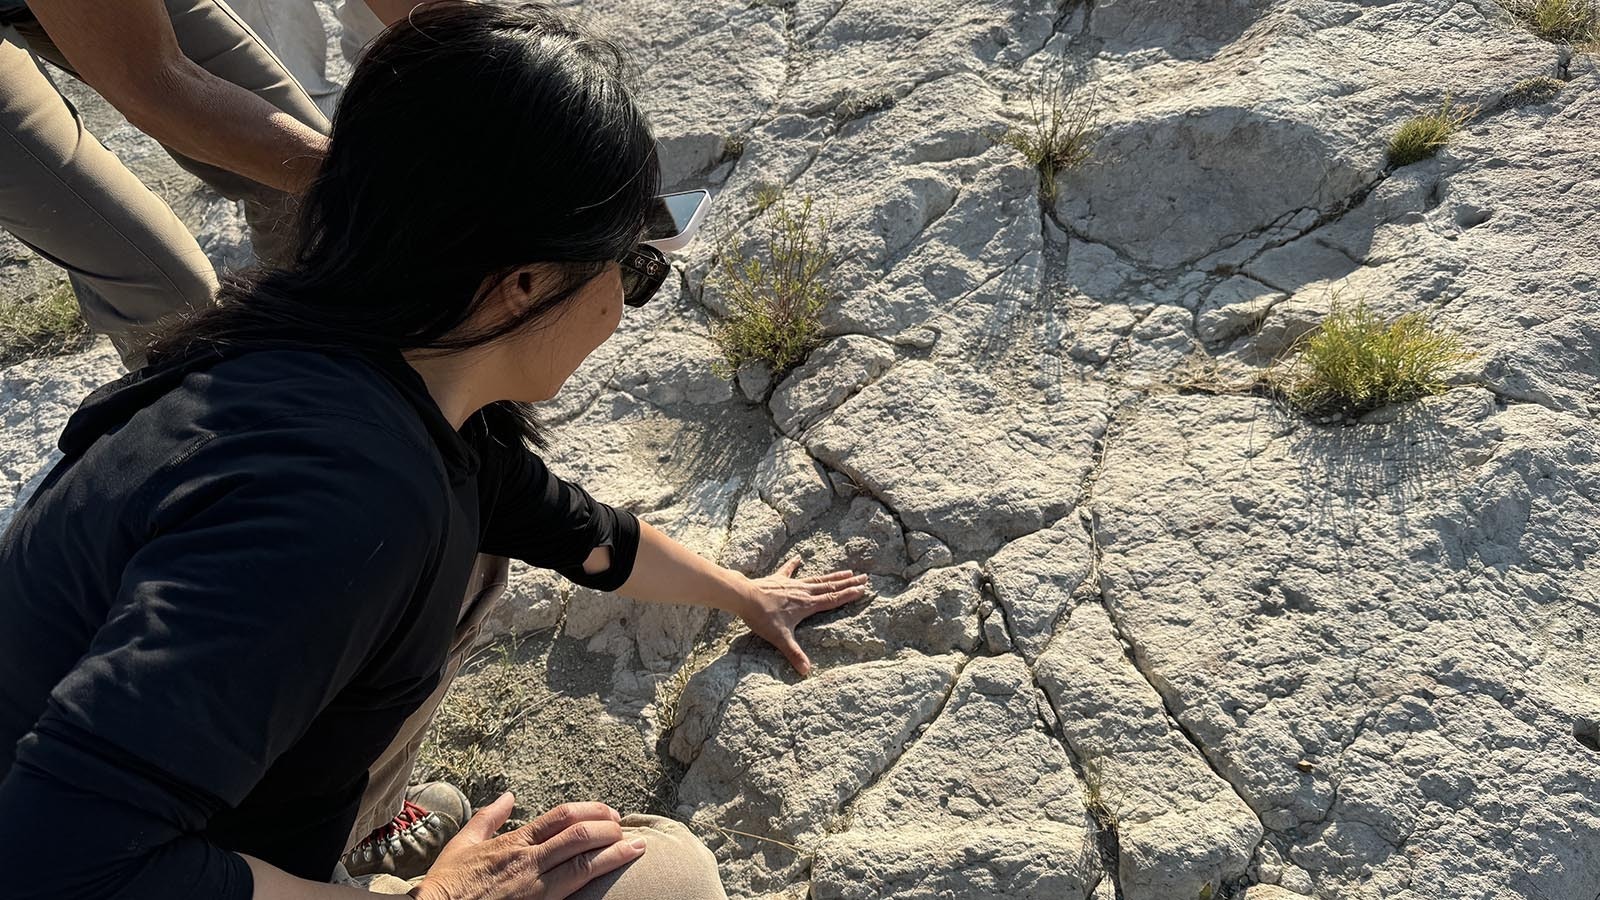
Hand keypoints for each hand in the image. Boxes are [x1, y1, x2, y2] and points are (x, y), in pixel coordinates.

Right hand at [410, 794, 644, 899]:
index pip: (562, 817)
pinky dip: (595, 883)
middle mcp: (529, 861)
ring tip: (636, 848)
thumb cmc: (448, 884)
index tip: (610, 813)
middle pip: (580, 836)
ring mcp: (534, 887)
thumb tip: (507, 796)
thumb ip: (489, 817)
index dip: (591, 811)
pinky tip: (613, 880)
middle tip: (626, 829)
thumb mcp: (464, 844)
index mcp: (515, 842)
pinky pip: (573, 893)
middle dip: (610, 830)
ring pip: (583, 864)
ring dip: (614, 854)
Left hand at [737, 557, 869, 675]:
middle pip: (830, 587)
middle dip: (848, 583)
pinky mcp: (778, 580)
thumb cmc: (763, 617)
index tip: (863, 589)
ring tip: (847, 571)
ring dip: (832, 576)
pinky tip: (799, 558)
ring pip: (817, 579)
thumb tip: (806, 672)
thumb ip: (794, 654)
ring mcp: (792, 584)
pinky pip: (789, 571)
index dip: (849, 595)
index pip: (833, 599)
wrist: (745, 597)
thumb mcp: (780, 638)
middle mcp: (803, 592)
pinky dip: (794, 564)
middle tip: (864, 577)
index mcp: (807, 605)